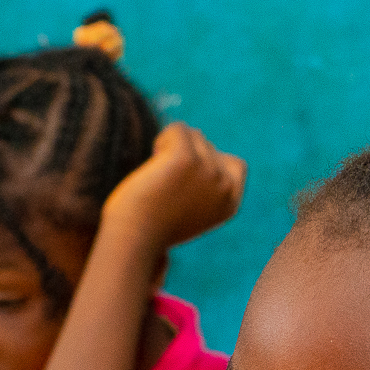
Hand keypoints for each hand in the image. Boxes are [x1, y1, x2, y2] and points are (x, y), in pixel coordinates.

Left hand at [100, 124, 246, 252]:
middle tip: (165, 185)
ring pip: (193, 135)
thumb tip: (198, 142)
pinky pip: (178, 129)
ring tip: (157, 175)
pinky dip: (163, 139)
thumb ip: (204, 186)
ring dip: (171, 147)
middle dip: (186, 155)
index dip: (208, 164)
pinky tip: (153, 160)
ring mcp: (208, 171)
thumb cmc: (153, 226)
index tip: (185, 181)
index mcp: (230, 203)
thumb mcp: (189, 210)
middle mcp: (224, 186)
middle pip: (208, 146)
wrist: (134, 240)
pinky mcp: (186, 158)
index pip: (235, 164)